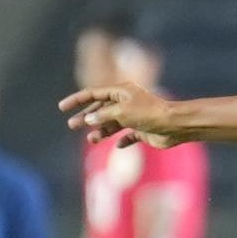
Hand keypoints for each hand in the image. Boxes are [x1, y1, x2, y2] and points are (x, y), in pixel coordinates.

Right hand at [60, 82, 185, 147]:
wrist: (175, 125)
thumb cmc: (149, 114)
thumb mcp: (121, 112)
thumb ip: (102, 115)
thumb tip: (88, 118)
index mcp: (121, 91)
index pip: (93, 93)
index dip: (77, 100)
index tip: (62, 107)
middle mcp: (127, 102)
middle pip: (101, 109)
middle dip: (86, 117)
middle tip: (72, 125)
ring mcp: (135, 116)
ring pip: (112, 123)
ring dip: (101, 131)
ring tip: (92, 140)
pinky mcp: (143, 130)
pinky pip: (128, 135)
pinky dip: (121, 140)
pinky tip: (117, 145)